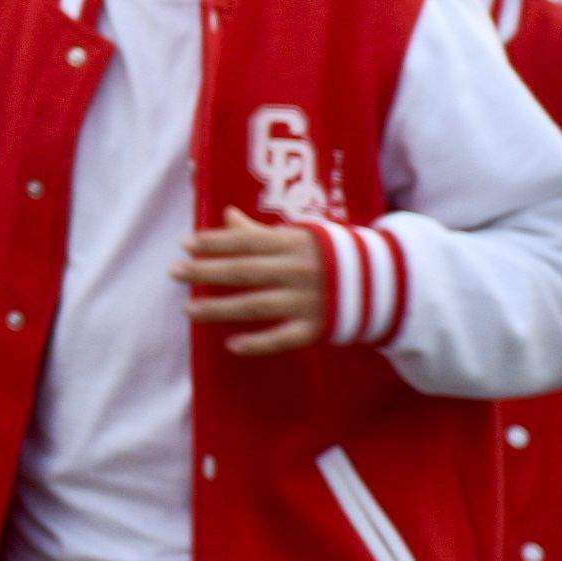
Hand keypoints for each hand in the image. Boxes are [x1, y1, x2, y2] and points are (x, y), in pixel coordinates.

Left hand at [174, 205, 326, 355]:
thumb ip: (261, 232)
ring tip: (189, 310)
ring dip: (220, 308)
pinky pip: (284, 338)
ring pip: (256, 306)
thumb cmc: (330, 255)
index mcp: (294, 243)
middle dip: (206, 271)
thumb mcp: (300, 236)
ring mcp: (308, 300)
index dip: (214, 242)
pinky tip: (231, 345)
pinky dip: (258, 343)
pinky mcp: (318, 328)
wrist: (387, 284)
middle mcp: (298, 270)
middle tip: (174, 272)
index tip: (185, 244)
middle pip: (244, 271)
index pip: (246, 241)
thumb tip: (225, 215)